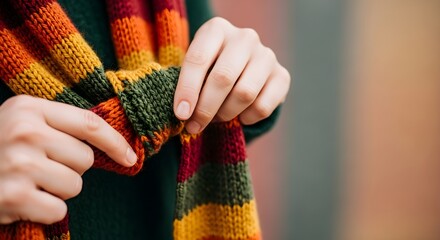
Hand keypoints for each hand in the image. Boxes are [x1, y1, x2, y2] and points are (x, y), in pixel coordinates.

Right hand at [0, 95, 135, 224]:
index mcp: (29, 108)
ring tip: (30, 183)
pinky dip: (46, 210)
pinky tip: (23, 201)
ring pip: (75, 185)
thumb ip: (60, 126)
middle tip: (40, 168)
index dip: (115, 142)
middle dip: (70, 168)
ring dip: (58, 190)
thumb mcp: (23, 124)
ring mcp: (18, 163)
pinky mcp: (14, 196)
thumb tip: (114, 144)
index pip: (89, 124)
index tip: (131, 157)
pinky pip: (59, 210)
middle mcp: (25, 131)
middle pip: (85, 158)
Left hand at [174, 17, 289, 133]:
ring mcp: (266, 55)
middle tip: (195, 126)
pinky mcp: (282, 76)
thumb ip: (188, 86)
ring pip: (245, 94)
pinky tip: (239, 116)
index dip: (187, 89)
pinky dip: (247, 118)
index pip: (198, 59)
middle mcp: (244, 38)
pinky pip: (263, 107)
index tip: (181, 114)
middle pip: (223, 77)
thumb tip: (184, 114)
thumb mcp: (194, 70)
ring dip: (226, 114)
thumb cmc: (209, 70)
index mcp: (216, 29)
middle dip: (205, 108)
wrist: (242, 70)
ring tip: (216, 118)